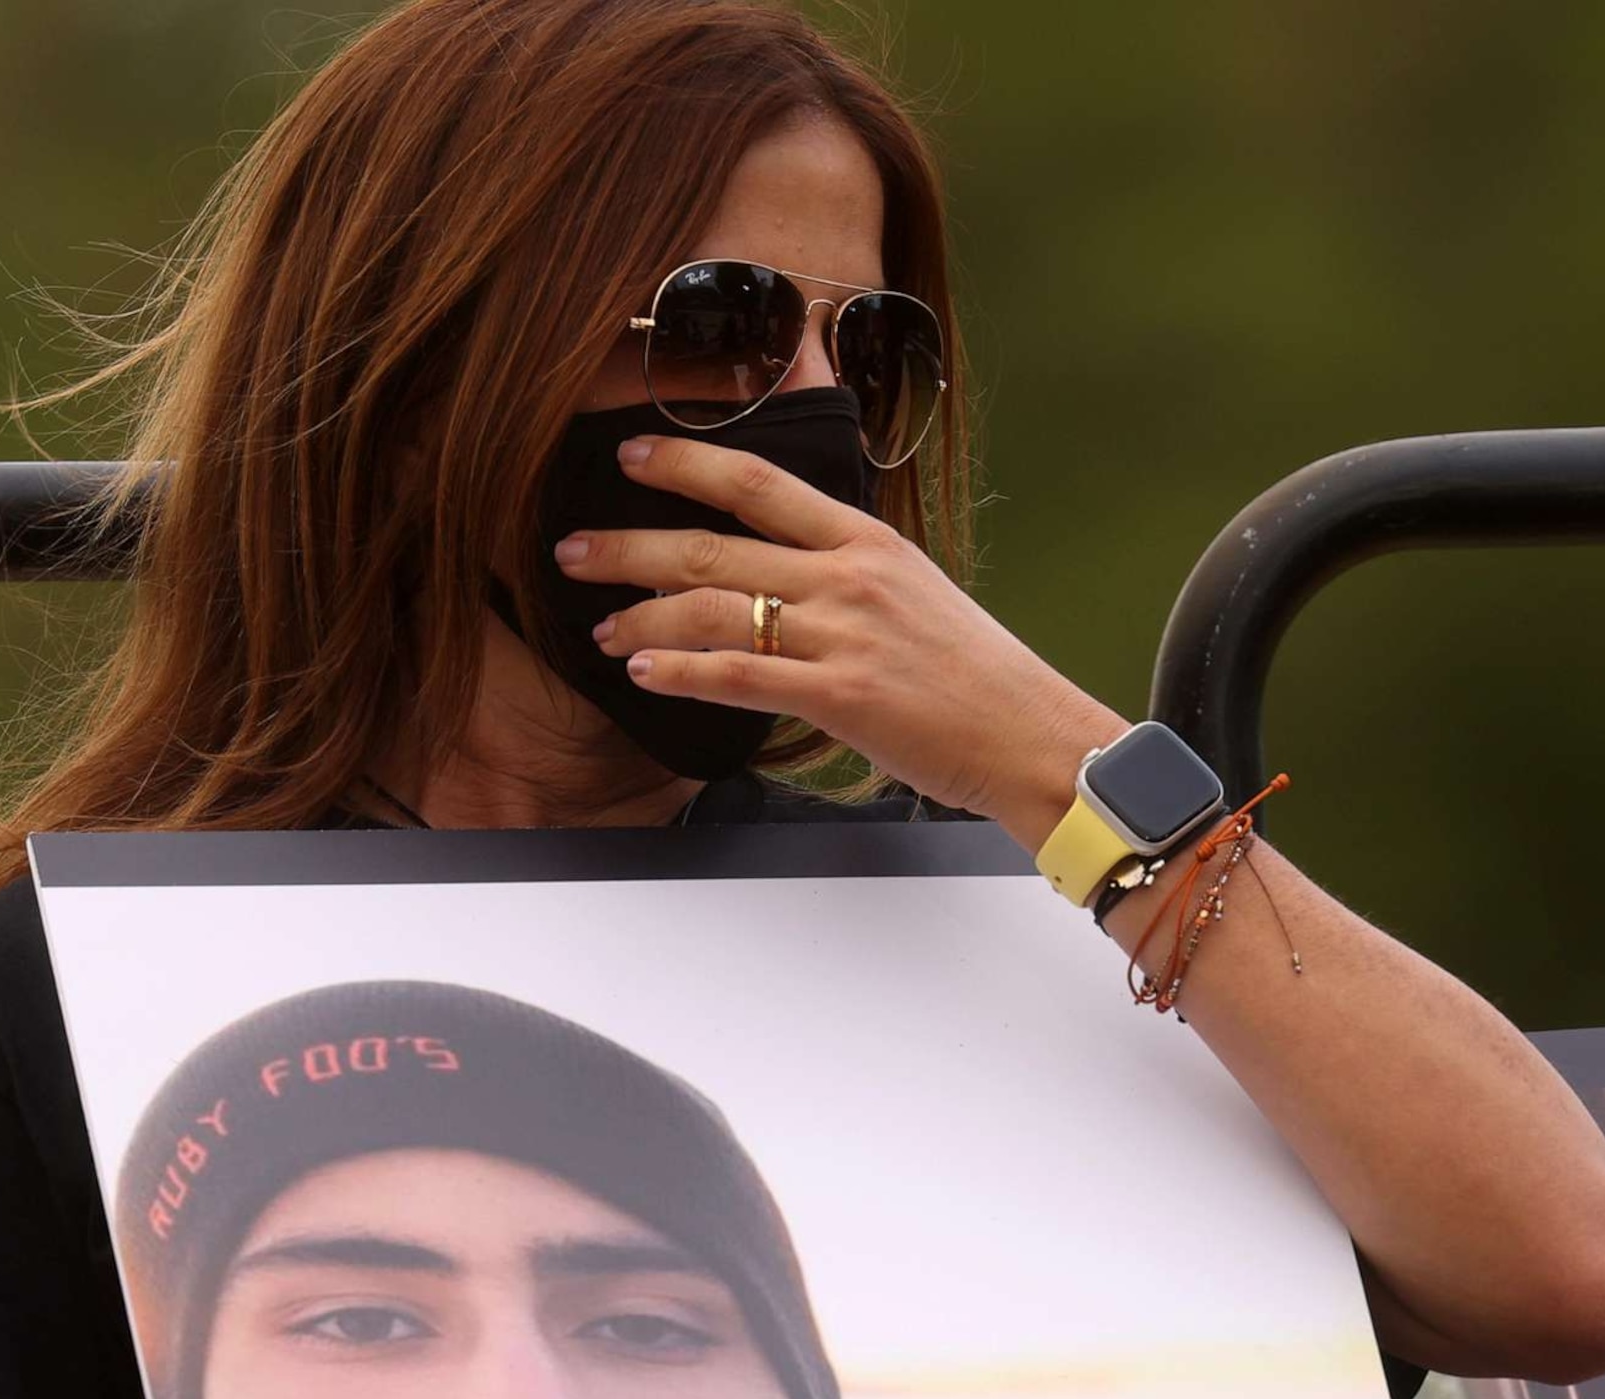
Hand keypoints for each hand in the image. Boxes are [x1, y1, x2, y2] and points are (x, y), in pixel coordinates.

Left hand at [565, 434, 1127, 839]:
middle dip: (629, 545)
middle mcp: (847, 577)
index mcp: (865, 542)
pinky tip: (644, 672)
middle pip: (713, 545)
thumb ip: (849, 577)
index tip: (630, 456)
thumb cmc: (979, 679)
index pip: (757, 483)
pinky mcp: (839, 694)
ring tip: (602, 627)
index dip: (684, 463)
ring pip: (713, 611)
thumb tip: (787, 575)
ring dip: (643, 617)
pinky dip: (682, 673)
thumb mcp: (916, 596)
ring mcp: (842, 634)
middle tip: (573, 549)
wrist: (1031, 736)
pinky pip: (739, 677)